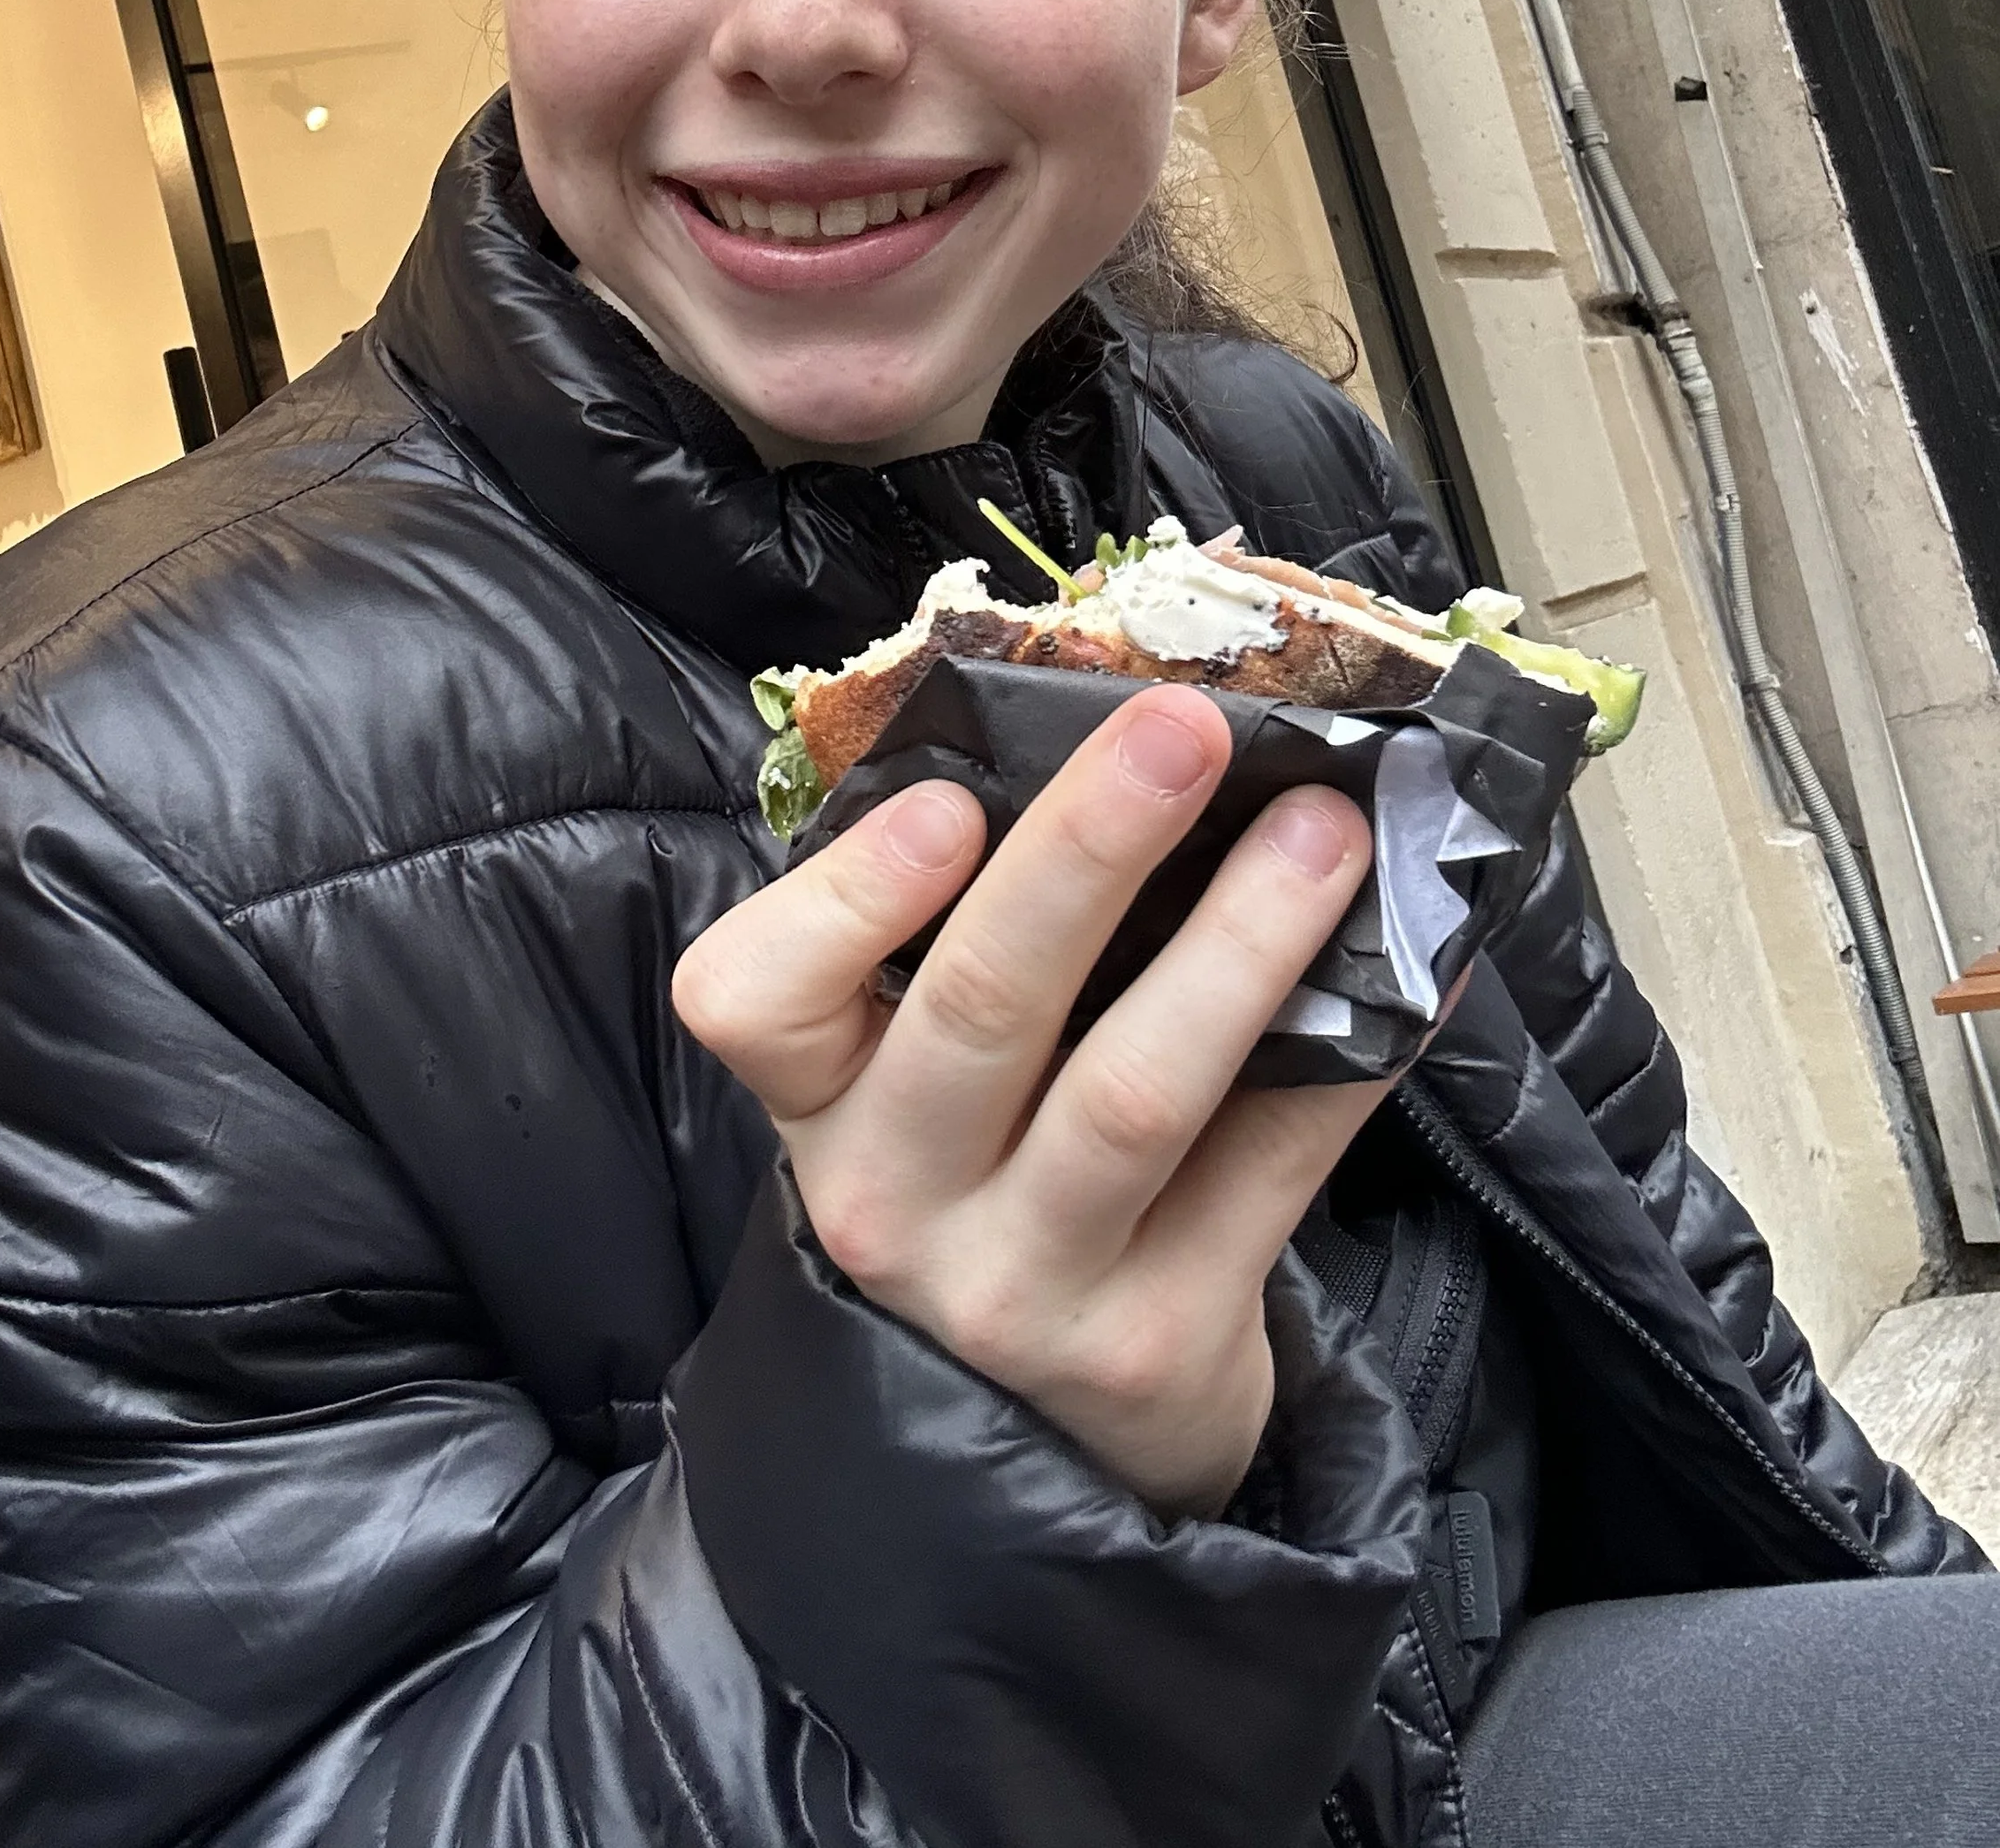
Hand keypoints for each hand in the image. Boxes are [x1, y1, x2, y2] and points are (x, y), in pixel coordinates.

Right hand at [673, 687, 1392, 1520]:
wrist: (1034, 1448)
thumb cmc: (980, 1186)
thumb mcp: (912, 1086)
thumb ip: (962, 941)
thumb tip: (1125, 738)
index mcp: (820, 1103)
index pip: (755, 997)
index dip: (849, 894)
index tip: (947, 800)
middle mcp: (898, 1200)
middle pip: (980, 1007)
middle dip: (1088, 853)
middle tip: (1182, 727)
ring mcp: (1026, 1284)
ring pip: (1136, 1094)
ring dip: (1242, 943)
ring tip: (1329, 829)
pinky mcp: (1160, 1342)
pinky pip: (1272, 1170)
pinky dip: (1356, 1053)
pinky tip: (1420, 964)